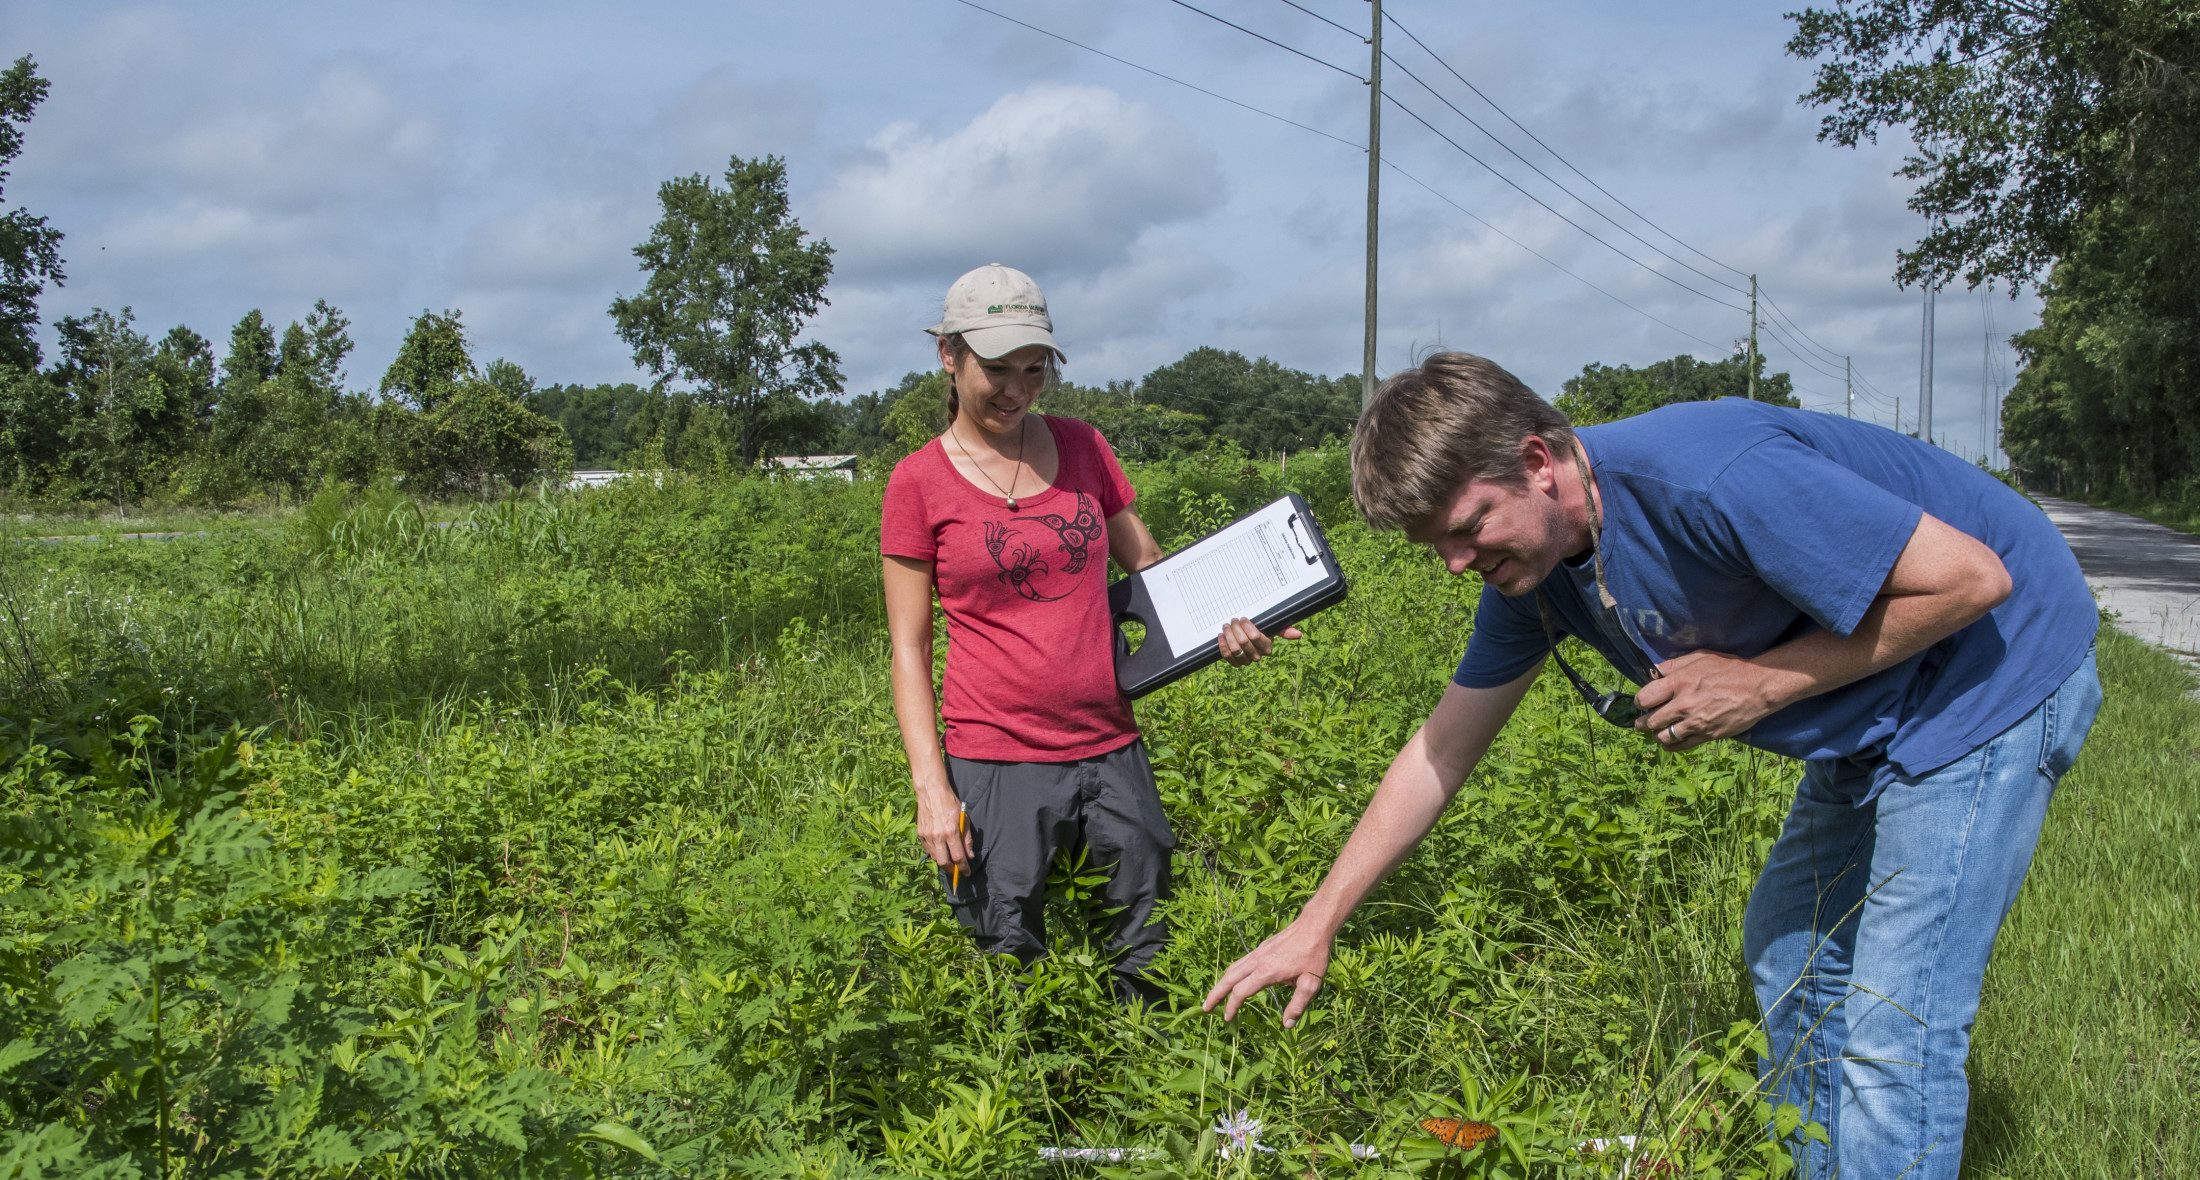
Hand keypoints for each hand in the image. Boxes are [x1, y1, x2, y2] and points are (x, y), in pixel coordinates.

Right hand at [914, 782, 970, 869]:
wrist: (931, 792)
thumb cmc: (950, 803)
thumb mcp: (964, 819)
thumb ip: (967, 839)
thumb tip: (969, 855)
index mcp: (951, 832)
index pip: (958, 857)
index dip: (964, 868)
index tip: (967, 872)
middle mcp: (938, 836)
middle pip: (944, 862)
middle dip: (952, 870)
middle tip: (957, 870)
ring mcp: (927, 836)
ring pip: (935, 858)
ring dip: (943, 861)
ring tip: (949, 859)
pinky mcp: (920, 834)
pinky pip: (928, 850)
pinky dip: (934, 853)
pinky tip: (940, 850)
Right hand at [1202, 918, 1332, 1026]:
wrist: (1313, 927)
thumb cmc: (1314, 956)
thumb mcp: (1311, 984)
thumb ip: (1298, 1005)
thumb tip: (1287, 1025)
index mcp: (1266, 972)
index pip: (1241, 992)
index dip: (1231, 1007)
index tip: (1227, 1019)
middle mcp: (1256, 961)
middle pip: (1228, 978)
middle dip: (1215, 994)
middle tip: (1205, 1008)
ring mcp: (1257, 953)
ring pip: (1232, 968)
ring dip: (1221, 983)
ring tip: (1215, 996)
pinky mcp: (1261, 948)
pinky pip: (1240, 962)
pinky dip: (1231, 973)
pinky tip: (1234, 979)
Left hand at [1217, 618, 1302, 665]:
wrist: (1248, 639)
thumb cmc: (1262, 631)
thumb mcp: (1273, 629)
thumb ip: (1285, 630)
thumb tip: (1299, 634)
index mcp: (1267, 648)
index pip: (1255, 637)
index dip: (1246, 626)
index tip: (1243, 619)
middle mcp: (1257, 657)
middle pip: (1243, 642)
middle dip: (1236, 629)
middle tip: (1233, 621)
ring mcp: (1245, 661)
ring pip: (1234, 649)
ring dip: (1228, 636)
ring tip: (1226, 626)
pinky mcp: (1235, 663)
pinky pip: (1227, 656)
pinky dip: (1222, 645)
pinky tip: (1221, 636)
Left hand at [1632, 650, 1777, 751]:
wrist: (1757, 688)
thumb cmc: (1729, 669)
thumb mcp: (1699, 658)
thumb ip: (1674, 665)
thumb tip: (1654, 671)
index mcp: (1678, 682)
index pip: (1645, 698)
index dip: (1640, 701)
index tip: (1642, 702)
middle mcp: (1683, 705)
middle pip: (1650, 720)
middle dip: (1642, 722)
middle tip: (1641, 722)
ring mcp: (1695, 722)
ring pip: (1663, 736)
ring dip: (1656, 735)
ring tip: (1656, 732)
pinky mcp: (1707, 735)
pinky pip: (1681, 746)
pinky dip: (1670, 745)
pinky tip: (1668, 742)